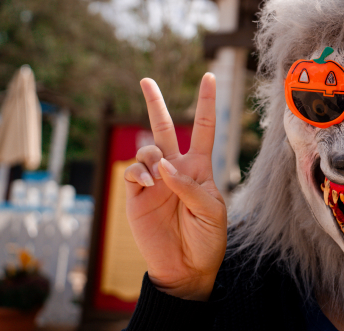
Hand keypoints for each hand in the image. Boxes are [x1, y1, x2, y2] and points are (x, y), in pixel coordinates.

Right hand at [124, 74, 226, 300]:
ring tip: (157, 178)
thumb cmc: (207, 239)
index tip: (209, 77)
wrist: (186, 268)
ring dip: (152, 157)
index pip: (204, 128)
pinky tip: (148, 184)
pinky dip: (138, 173)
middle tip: (146, 80)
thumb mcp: (211, 211)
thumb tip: (164, 166)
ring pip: (147, 149)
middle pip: (165, 128)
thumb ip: (190, 186)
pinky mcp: (136, 196)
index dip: (206, 103)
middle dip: (155, 104)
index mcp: (200, 168)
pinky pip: (132, 172)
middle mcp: (176, 169)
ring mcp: (154, 181)